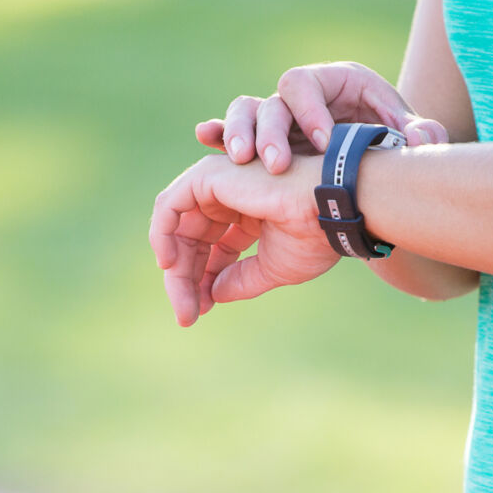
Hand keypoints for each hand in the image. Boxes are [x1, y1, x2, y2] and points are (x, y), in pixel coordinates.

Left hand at [149, 153, 331, 326]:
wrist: (330, 211)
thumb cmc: (313, 236)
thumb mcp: (272, 269)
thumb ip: (240, 281)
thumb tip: (212, 295)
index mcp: (247, 213)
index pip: (212, 250)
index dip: (202, 283)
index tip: (196, 314)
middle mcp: (229, 196)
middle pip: (191, 241)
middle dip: (185, 280)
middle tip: (187, 315)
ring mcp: (217, 183)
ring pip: (177, 228)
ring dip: (176, 267)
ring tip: (183, 298)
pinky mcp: (207, 177)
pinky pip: (168, 207)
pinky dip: (162, 235)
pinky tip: (170, 266)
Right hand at [195, 61, 448, 174]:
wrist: (385, 159)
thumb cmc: (398, 140)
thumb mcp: (414, 135)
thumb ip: (423, 135)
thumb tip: (419, 140)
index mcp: (337, 82)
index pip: (309, 85)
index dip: (310, 111)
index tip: (322, 143)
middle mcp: (304, 96)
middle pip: (273, 101)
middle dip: (270, 132)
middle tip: (276, 166)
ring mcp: (281, 117)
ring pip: (247, 111)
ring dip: (239, 134)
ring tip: (241, 161)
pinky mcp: (265, 140)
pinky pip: (234, 131)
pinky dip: (219, 134)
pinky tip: (205, 139)